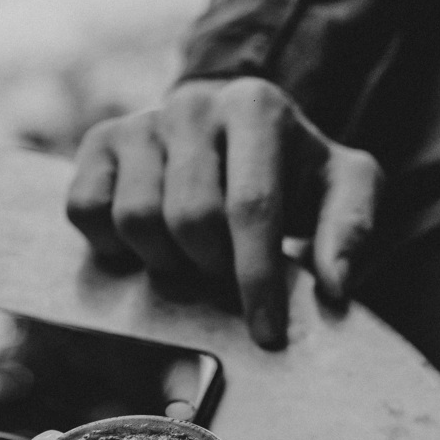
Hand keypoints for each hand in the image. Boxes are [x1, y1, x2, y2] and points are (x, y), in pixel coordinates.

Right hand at [66, 78, 382, 348]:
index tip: (267, 336)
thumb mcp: (345, 189)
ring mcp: (140, 121)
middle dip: (213, 268)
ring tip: (195, 256)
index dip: (257, 280)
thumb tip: (336, 286)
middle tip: (228, 273)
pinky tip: (152, 243)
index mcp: (257, 106)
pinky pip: (87, 212)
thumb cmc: (296, 173)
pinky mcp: (98, 143)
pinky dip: (115, 245)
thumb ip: (352, 231)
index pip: (252, 208)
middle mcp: (193, 104)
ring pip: (137, 220)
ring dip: (168, 261)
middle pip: (190, 220)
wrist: (237, 135)